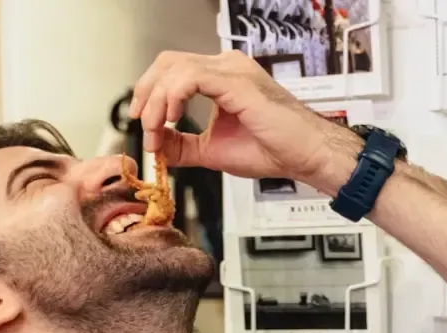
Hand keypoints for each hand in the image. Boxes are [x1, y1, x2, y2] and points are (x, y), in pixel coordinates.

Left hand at [129, 51, 357, 188]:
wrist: (304, 156)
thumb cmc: (273, 149)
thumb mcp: (213, 150)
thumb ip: (184, 146)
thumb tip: (159, 146)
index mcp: (221, 78)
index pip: (173, 71)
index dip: (150, 94)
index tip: (144, 124)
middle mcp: (225, 67)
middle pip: (168, 62)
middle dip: (146, 93)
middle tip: (141, 124)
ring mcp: (231, 70)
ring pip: (174, 68)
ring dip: (156, 101)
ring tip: (156, 131)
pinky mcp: (236, 81)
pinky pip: (191, 77)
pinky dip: (173, 97)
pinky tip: (171, 117)